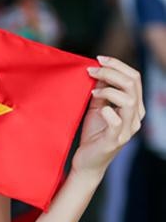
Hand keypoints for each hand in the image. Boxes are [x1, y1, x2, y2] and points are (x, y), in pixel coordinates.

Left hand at [71, 55, 143, 179]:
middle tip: (91, 70)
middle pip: (132, 84)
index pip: (134, 78)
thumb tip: (99, 69)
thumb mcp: (98, 107)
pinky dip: (107, 110)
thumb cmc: (93, 134)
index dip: (118, 64)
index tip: (98, 59)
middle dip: (111, 72)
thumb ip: (102, 90)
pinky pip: (117, 121)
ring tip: (93, 91)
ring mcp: (127, 130)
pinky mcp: (115, 140)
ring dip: (109, 89)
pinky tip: (98, 108)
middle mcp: (135, 117)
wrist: (87, 162)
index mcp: (135, 107)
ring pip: (129, 100)